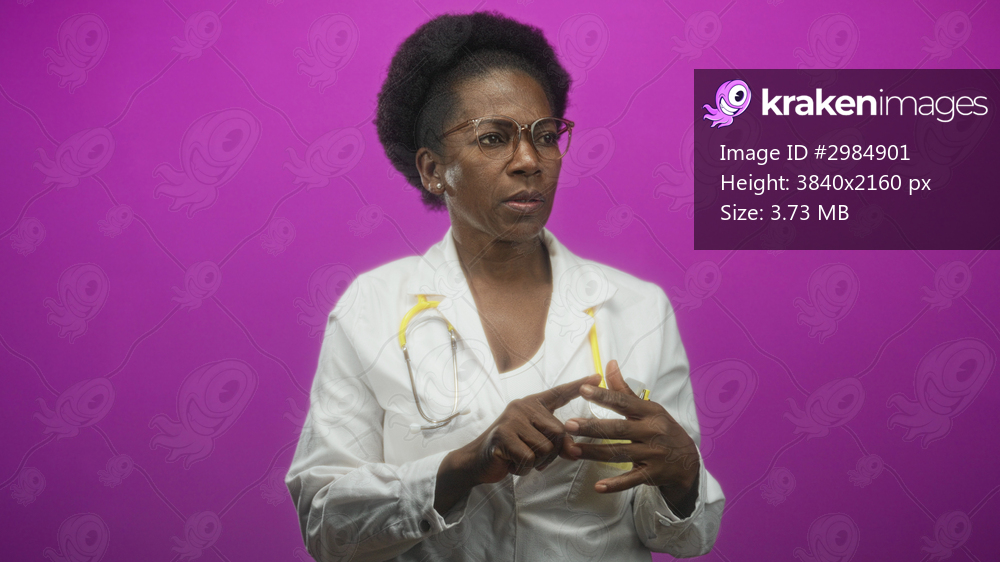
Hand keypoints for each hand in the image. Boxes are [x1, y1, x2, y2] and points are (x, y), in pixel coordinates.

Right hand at [455, 373, 601, 484]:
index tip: (597, 376)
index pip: (558, 393)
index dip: (578, 386)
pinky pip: (530, 458)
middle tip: (533, 457)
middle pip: (558, 432)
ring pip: (545, 448)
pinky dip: (524, 469)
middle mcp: (522, 406)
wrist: (477, 461)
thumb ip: (556, 443)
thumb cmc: (510, 450)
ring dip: (536, 463)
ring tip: (520, 459)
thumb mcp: (536, 443)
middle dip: (551, 453)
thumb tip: (574, 451)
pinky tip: (512, 464)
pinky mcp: (503, 435)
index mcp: (532, 404)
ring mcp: (511, 419)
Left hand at [564, 360, 700, 515]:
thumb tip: (609, 364)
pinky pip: (631, 480)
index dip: (603, 395)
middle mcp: (652, 432)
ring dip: (594, 453)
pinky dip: (615, 484)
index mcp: (649, 413)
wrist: (687, 461)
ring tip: (573, 451)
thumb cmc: (662, 429)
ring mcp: (652, 454)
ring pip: (619, 453)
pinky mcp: (652, 474)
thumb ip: (625, 390)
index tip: (582, 389)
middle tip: (569, 425)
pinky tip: (598, 487)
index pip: (623, 402)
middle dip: (592, 427)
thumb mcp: (649, 408)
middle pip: (618, 429)